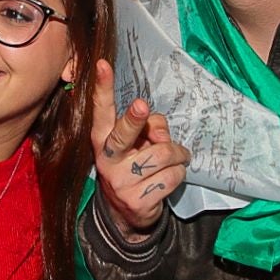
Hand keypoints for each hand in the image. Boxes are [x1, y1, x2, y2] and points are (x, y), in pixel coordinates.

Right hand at [91, 58, 190, 240]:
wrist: (126, 213)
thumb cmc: (134, 166)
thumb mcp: (137, 143)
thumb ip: (148, 128)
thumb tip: (161, 135)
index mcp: (102, 140)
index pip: (101, 111)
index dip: (102, 88)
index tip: (103, 65)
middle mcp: (107, 160)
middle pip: (124, 134)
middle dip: (135, 119)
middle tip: (142, 106)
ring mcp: (120, 182)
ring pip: (163, 154)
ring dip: (178, 155)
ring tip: (176, 159)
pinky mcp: (138, 200)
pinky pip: (172, 176)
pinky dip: (179, 174)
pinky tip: (170, 177)